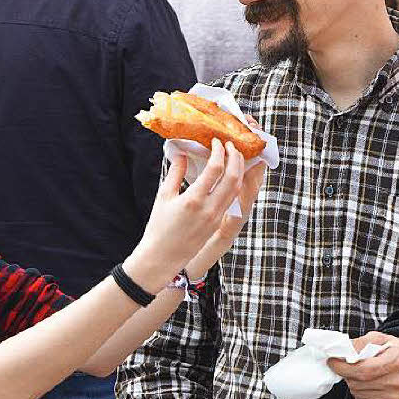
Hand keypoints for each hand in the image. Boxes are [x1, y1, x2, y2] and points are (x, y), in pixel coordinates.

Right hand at [125, 139, 244, 292]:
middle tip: (230, 144)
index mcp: (194, 200)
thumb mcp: (164, 196)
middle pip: (234, 177)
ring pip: (237, 189)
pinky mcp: (217, 223)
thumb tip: (182, 152)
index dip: (218, 151)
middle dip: (235, 157)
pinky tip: (230, 175)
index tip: (215, 141)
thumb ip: (175, 172)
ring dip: (239, 170)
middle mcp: (209, 209)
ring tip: (233, 156)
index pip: (215, 168)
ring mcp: (216, 218)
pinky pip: (232, 199)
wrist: (163, 257)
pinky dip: (235, 184)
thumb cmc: (159, 226)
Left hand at [327, 333, 398, 398]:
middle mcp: (397, 382)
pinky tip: (367, 384)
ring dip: (353, 383)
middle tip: (347, 365)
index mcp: (396, 362)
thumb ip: (361, 342)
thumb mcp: (381, 338)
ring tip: (360, 374)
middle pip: (359, 383)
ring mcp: (395, 398)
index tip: (332, 361)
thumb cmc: (398, 351)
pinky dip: (360, 393)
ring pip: (359, 394)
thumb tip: (342, 350)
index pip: (363, 370)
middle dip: (347, 373)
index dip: (343, 367)